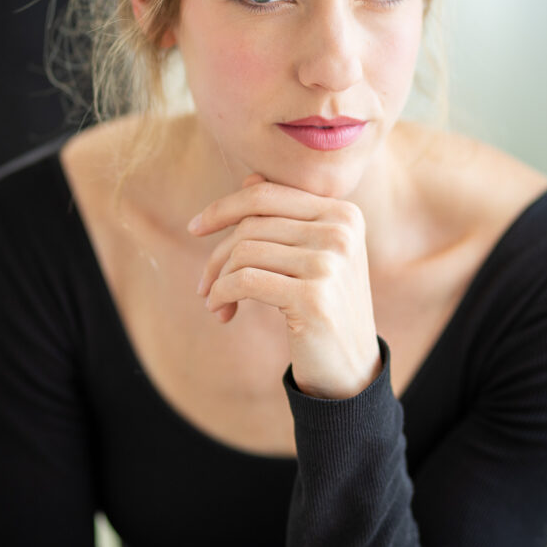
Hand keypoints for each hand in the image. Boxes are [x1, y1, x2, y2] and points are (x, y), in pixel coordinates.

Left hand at [189, 173, 380, 398]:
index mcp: (344, 213)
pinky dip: (222, 293)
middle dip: (218, 254)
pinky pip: (245, 281)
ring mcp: (330, 263)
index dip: (223, 208)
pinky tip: (220, 310)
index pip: (266, 194)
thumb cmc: (324, 308)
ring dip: (218, 279)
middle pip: (251, 224)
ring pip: (244, 252)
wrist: (351, 370)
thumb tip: (250, 176)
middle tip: (203, 284)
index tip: (195, 229)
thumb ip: (288, 216)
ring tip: (214, 301)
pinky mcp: (314, 297)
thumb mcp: (314, 256)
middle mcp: (341, 232)